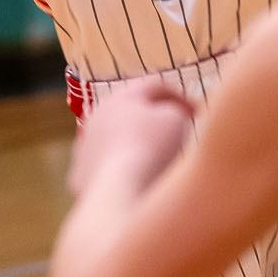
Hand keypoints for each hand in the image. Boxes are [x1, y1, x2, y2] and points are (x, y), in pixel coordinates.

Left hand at [68, 79, 194, 198]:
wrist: (118, 190)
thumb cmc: (151, 148)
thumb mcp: (175, 120)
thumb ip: (176, 110)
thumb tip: (170, 115)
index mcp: (122, 96)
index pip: (154, 86)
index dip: (180, 96)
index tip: (196, 113)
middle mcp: (97, 116)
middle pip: (130, 112)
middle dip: (154, 119)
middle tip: (177, 132)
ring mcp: (86, 146)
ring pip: (115, 140)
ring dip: (135, 145)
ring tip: (157, 161)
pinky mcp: (81, 174)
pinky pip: (106, 167)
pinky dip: (121, 170)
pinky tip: (136, 182)